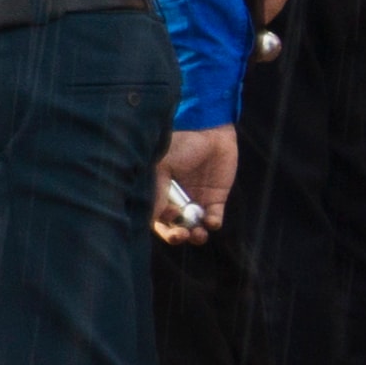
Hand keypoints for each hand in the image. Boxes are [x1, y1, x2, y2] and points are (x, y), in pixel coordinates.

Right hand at [155, 126, 237, 242]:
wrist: (208, 128)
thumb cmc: (180, 143)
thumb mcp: (161, 166)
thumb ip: (156, 191)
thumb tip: (150, 218)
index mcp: (157, 191)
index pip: (154, 216)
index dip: (160, 227)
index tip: (166, 228)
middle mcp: (175, 199)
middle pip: (173, 225)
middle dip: (177, 234)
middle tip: (182, 235)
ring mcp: (195, 199)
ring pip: (193, 226)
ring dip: (195, 234)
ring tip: (198, 235)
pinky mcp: (215, 197)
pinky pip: (214, 217)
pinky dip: (213, 223)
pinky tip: (211, 222)